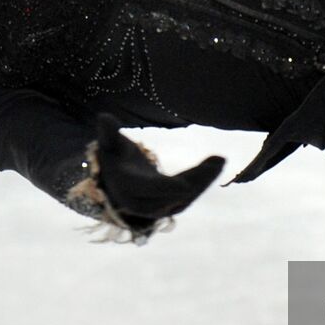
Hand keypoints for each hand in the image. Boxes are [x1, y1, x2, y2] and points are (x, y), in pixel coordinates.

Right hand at [89, 113, 224, 224]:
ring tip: (220, 159)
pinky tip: (216, 165)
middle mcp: (143, 203)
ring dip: (205, 180)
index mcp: (128, 188)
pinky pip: (189, 196)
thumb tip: (104, 117)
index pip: (149, 190)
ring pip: (186, 197)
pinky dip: (203, 182)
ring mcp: (158, 207)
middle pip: (174, 195)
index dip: (166, 189)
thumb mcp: (110, 144)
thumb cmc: (114, 157)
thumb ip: (109, 133)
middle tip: (218, 159)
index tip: (186, 186)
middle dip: (197, 179)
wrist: (116, 182)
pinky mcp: (171, 205)